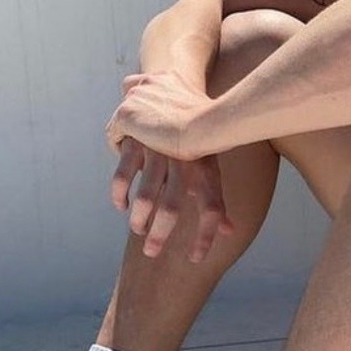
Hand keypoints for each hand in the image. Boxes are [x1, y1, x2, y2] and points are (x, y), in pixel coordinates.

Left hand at [105, 70, 211, 160]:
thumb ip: (194, 113)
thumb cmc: (212, 124)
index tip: (150, 119)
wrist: (205, 125)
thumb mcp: (205, 111)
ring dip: (128, 133)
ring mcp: (135, 98)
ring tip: (134, 153)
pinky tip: (130, 160)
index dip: (145, 102)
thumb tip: (197, 130)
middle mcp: (148, 82)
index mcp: (168, 78)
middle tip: (142, 137)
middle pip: (130, 97)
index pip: (145, 83)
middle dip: (135, 118)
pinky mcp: (125, 115)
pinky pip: (113, 133)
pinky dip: (119, 146)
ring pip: (122, 117)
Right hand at [110, 138, 232, 261]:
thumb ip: (218, 202)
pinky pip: (123, 177)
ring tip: (138, 229)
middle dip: (160, 236)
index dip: (205, 236)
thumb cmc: (196, 142)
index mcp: (206, 168)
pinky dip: (120, 195)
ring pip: (145, 196)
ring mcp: (158, 151)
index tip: (195, 259)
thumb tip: (230, 232)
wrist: (175, 91)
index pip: (211, 208)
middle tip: (151, 253)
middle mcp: (183, 161)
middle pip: (171, 207)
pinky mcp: (135, 143)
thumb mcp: (210, 166)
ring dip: (138, 219)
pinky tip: (121, 205)